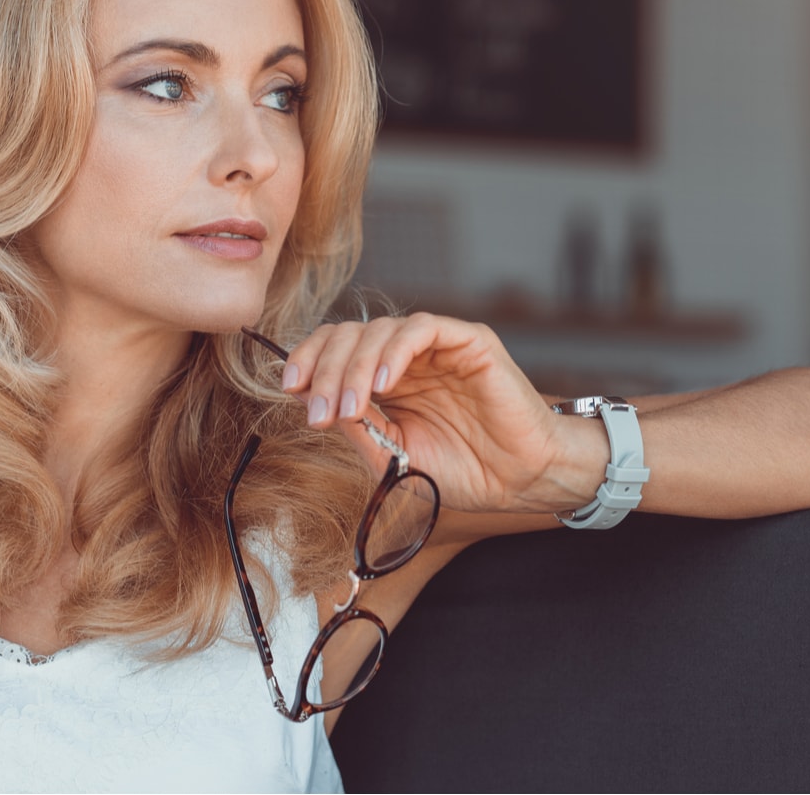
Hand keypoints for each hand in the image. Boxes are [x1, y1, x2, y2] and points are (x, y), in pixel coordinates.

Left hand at [277, 314, 605, 514]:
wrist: (520, 481)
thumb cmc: (463, 471)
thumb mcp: (393, 456)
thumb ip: (357, 429)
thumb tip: (312, 405)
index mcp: (385, 380)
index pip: (334, 350)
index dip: (308, 362)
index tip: (288, 390)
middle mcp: (406, 356)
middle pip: (348, 336)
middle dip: (325, 372)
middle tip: (321, 413)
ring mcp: (436, 346)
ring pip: (378, 330)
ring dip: (354, 367)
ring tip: (351, 406)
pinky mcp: (468, 340)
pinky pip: (422, 328)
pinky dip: (395, 350)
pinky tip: (384, 382)